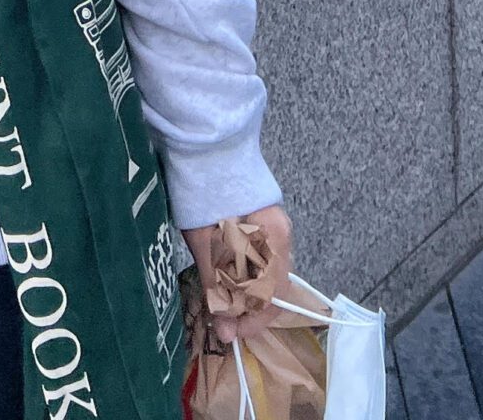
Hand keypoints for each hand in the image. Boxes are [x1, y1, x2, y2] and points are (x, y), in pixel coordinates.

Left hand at [183, 206, 292, 349]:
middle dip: (248, 310)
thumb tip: (226, 332)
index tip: (227, 333)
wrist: (199, 148)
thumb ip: (218, 291)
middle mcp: (283, 234)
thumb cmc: (201, 194)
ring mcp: (275, 226)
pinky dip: (246, 275)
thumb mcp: (204, 246)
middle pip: (273, 287)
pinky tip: (227, 278)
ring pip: (267, 275)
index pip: (272, 297)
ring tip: (221, 301)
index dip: (251, 322)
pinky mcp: (263, 221)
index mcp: (274, 238)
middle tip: (222, 320)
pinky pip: (262, 259)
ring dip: (246, 294)